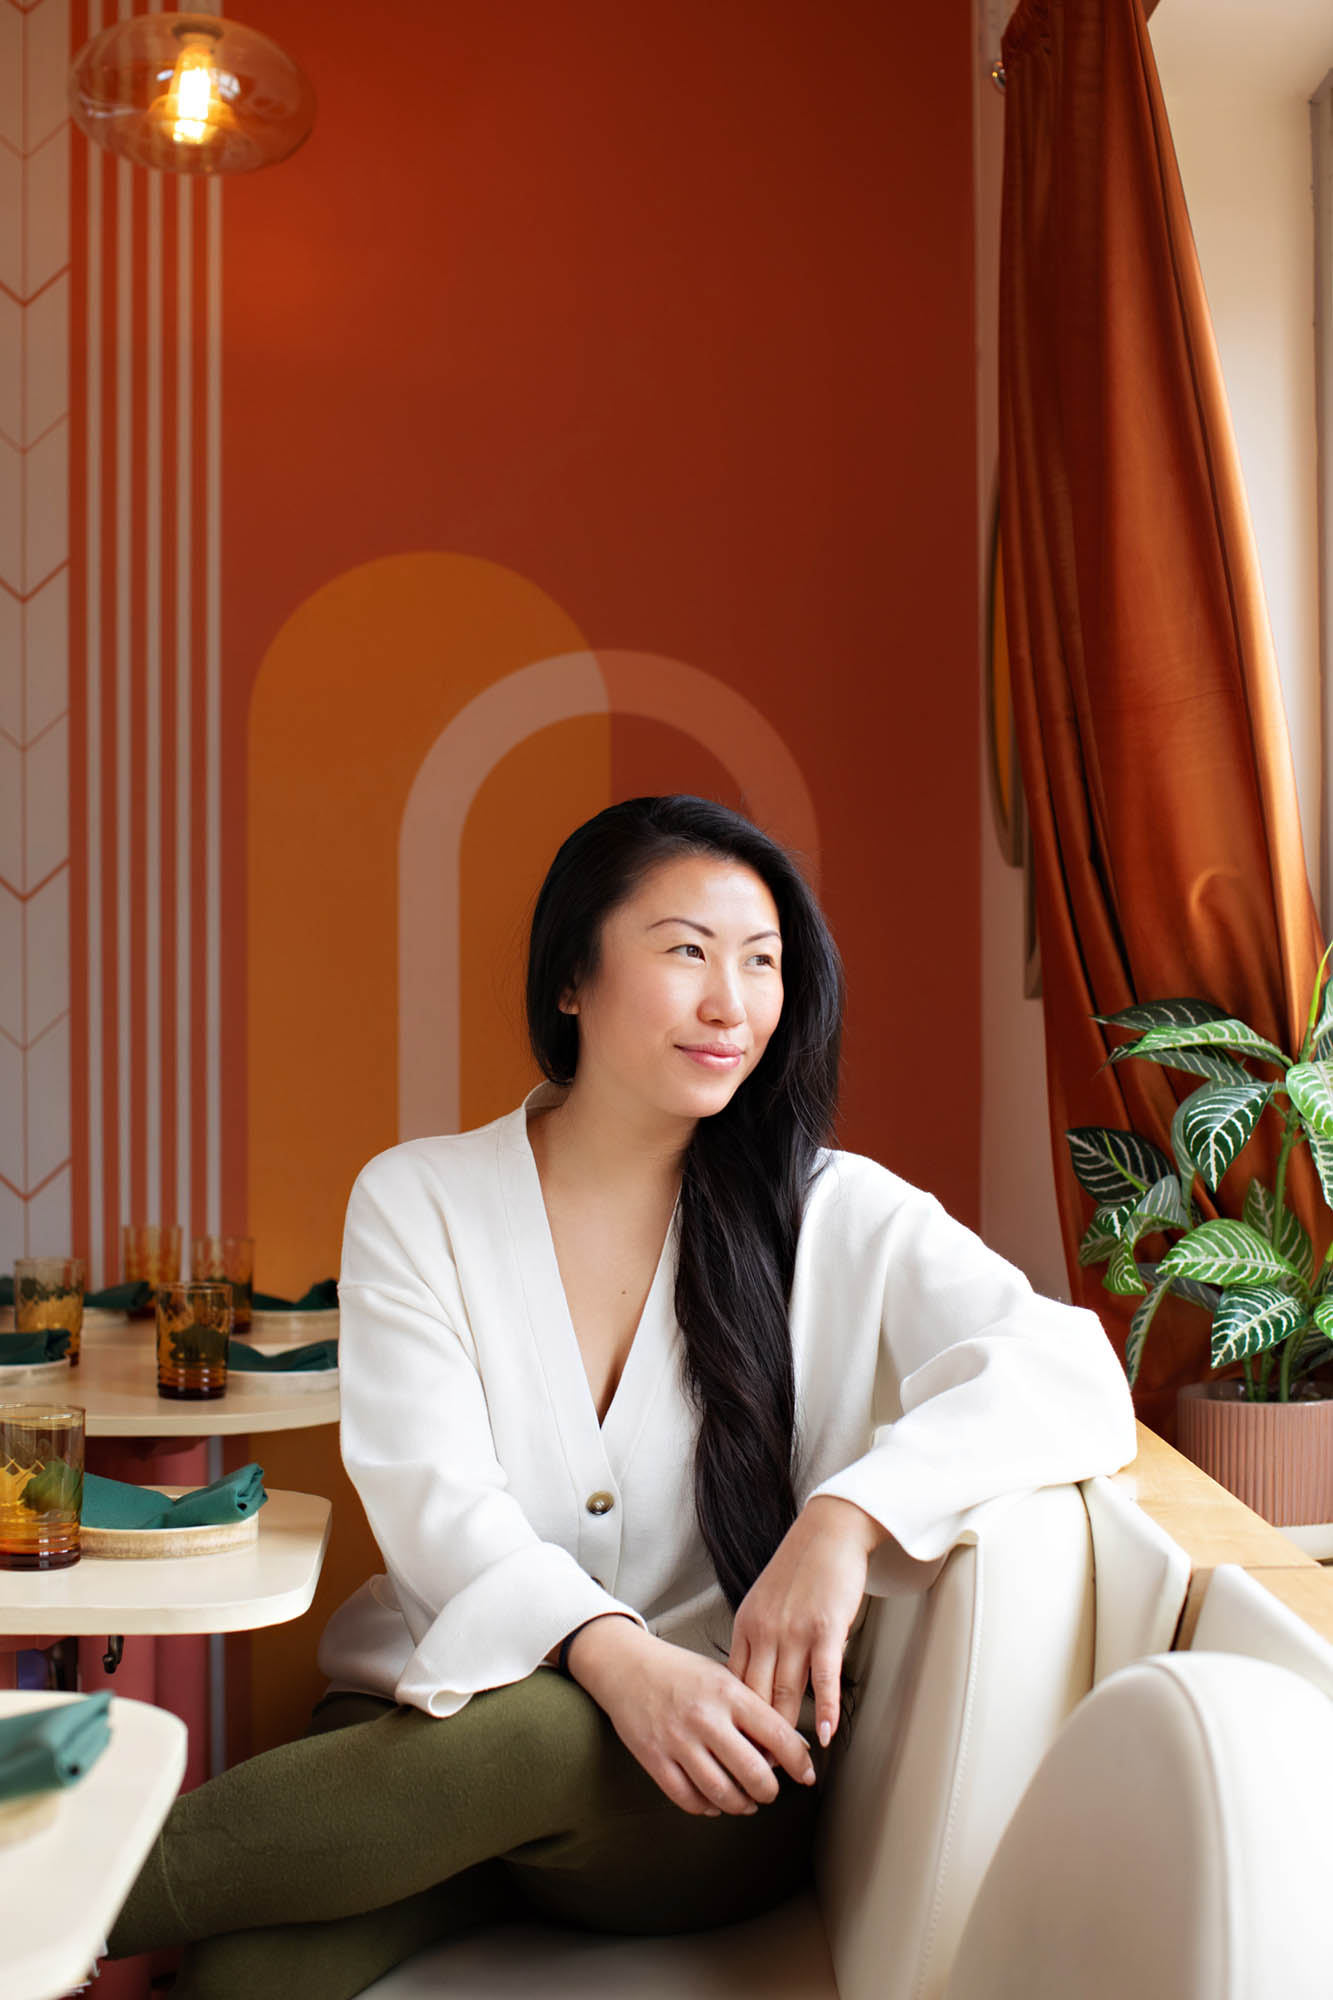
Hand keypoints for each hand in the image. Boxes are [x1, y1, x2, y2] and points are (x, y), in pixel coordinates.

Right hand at [565, 1615, 816, 1816]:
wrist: (627, 1666)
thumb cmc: (680, 1671)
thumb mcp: (723, 1676)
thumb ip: (753, 1709)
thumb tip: (789, 1745)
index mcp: (728, 1693)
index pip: (777, 1735)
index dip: (799, 1762)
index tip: (806, 1774)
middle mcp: (706, 1718)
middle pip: (754, 1773)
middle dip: (769, 1792)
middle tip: (770, 1792)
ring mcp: (678, 1741)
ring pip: (722, 1793)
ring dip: (741, 1805)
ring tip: (745, 1802)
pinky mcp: (654, 1759)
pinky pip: (688, 1799)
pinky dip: (706, 1808)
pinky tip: (713, 1803)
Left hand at [727, 1494, 882, 1747]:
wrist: (828, 1532)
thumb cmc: (799, 1570)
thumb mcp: (763, 1604)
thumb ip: (756, 1641)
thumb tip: (751, 1683)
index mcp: (746, 1627)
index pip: (734, 1687)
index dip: (735, 1724)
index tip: (737, 1752)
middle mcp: (764, 1631)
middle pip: (755, 1698)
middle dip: (757, 1739)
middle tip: (761, 1776)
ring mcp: (794, 1630)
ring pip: (786, 1693)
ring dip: (789, 1735)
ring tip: (791, 1768)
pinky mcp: (825, 1628)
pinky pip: (823, 1677)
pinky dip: (825, 1709)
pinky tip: (824, 1735)